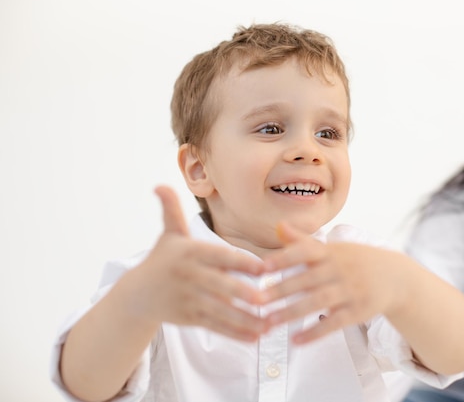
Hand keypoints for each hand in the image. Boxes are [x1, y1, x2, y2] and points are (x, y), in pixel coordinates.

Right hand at [127, 185, 267, 340]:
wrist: (138, 294)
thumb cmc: (163, 259)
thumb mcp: (168, 234)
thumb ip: (171, 210)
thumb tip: (160, 184)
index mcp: (189, 253)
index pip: (218, 257)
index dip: (240, 262)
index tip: (263, 268)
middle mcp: (188, 277)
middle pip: (219, 286)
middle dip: (242, 294)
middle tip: (266, 300)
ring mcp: (188, 300)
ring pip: (220, 310)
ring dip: (244, 319)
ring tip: (268, 324)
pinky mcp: (188, 319)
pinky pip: (215, 326)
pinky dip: (235, 333)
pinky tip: (255, 336)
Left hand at [260, 222, 405, 343]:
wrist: (396, 276)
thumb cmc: (355, 260)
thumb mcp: (333, 247)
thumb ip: (303, 241)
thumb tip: (278, 225)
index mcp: (330, 252)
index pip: (305, 251)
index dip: (283, 258)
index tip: (261, 267)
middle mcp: (340, 269)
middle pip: (307, 280)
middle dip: (280, 290)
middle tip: (256, 301)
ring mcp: (350, 290)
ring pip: (317, 302)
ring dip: (292, 313)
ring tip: (269, 323)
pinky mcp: (358, 311)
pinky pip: (334, 323)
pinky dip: (315, 333)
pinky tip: (296, 341)